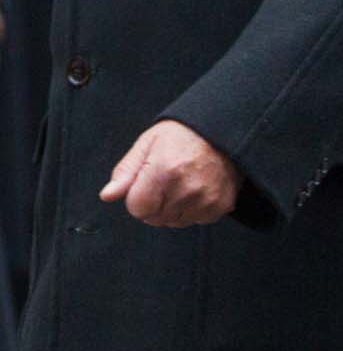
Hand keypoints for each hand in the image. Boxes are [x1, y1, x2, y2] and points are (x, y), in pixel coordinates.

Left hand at [100, 120, 240, 226]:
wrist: (226, 129)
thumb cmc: (184, 135)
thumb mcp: (148, 143)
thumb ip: (126, 171)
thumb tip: (108, 195)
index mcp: (164, 170)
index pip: (138, 209)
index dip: (138, 197)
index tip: (149, 181)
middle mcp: (187, 188)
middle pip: (156, 218)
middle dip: (156, 204)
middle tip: (169, 180)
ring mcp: (207, 198)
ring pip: (176, 221)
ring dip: (175, 208)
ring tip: (185, 183)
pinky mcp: (222, 204)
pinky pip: (197, 220)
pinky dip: (196, 209)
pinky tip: (200, 188)